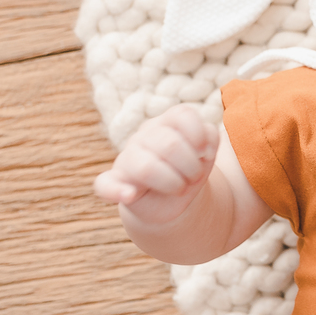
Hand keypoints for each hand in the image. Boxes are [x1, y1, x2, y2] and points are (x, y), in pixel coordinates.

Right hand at [93, 105, 218, 225]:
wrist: (172, 199)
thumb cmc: (189, 168)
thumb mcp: (207, 152)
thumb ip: (210, 137)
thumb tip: (203, 145)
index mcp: (167, 122)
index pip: (182, 115)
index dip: (199, 136)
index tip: (206, 153)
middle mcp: (144, 135)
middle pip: (170, 144)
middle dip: (191, 166)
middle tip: (194, 177)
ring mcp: (127, 158)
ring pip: (146, 167)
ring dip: (173, 182)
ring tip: (179, 188)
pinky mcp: (115, 182)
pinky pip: (105, 184)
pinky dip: (116, 191)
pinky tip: (130, 194)